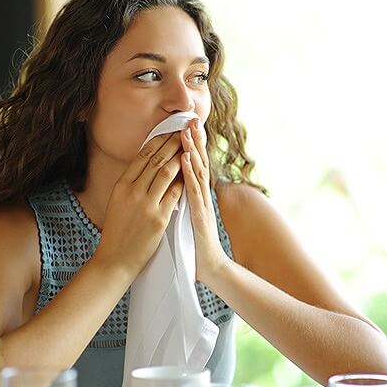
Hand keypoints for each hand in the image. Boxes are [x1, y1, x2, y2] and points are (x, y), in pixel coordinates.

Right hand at [95, 132, 184, 273]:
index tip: (171, 130)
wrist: (114, 260)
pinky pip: (175, 194)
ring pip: (166, 172)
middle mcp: (132, 191)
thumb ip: (131, 183)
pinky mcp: (158, 219)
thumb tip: (145, 164)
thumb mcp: (118, 202)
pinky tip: (192, 172)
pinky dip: (184, 181)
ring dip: (180, 156)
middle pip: (156, 159)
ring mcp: (145, 204)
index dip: (159, 140)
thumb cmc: (118, 232)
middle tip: (185, 131)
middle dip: (173, 142)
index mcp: (121, 185)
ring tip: (190, 146)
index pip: (142, 155)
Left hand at [180, 118, 229, 282]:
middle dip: (194, 140)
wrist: (209, 268)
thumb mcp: (187, 218)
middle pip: (198, 162)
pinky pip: (194, 190)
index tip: (185, 126)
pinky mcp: (200, 215)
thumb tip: (177, 188)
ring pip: (197, 171)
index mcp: (195, 196)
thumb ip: (184, 201)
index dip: (190, 145)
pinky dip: (190, 172)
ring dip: (193, 149)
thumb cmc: (195, 246)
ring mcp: (201, 204)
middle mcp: (201, 196)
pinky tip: (186, 158)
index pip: (192, 165)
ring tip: (188, 130)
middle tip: (190, 118)